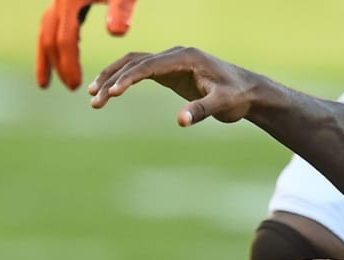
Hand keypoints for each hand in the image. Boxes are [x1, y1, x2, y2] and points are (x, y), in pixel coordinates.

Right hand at [36, 0, 136, 89]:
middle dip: (57, 65)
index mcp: (71, 2)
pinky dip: (52, 44)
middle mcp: (59, 1)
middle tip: (72, 88)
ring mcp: (59, 1)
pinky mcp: (65, 1)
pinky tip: (61, 57)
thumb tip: (116, 33)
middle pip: (49, 38)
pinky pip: (51, 26)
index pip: (65, 40)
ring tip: (46, 82)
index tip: (77, 86)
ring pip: (44, 32)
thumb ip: (122, 10)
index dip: (69, 64)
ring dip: (45, 57)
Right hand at [89, 47, 261, 126]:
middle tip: (95, 99)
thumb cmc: (237, 96)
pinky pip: (141, 71)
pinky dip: (125, 80)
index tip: (113, 93)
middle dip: (113, 80)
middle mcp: (175, 54)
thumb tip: (180, 121)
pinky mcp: (170, 71)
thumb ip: (202, 111)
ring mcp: (171, 61)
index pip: (149, 65)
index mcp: (186, 57)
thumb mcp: (223, 105)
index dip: (129, 78)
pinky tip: (111, 93)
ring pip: (133, 64)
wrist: (248, 91)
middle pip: (135, 62)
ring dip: (113, 78)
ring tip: (94, 96)